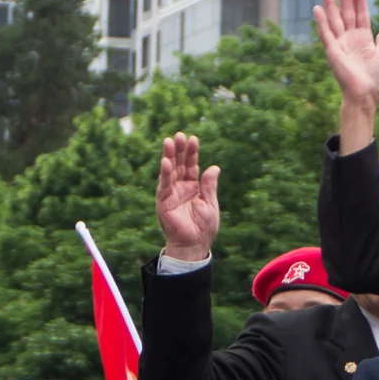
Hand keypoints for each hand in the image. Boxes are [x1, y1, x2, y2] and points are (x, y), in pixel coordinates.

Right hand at [157, 135, 219, 262]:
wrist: (195, 245)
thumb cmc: (204, 227)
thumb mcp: (210, 202)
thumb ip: (209, 185)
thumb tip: (214, 167)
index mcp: (193, 187)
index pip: (191, 166)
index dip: (192, 153)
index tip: (193, 138)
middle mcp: (180, 188)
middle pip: (179, 165)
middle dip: (179, 150)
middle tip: (179, 135)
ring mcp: (171, 194)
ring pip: (169, 171)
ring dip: (169, 157)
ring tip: (169, 142)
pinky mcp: (164, 202)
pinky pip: (164, 186)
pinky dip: (165, 174)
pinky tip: (166, 161)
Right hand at [314, 0, 378, 106]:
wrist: (367, 95)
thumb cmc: (376, 79)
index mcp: (363, 38)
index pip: (361, 14)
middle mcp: (350, 39)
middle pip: (347, 12)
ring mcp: (340, 44)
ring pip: (335, 19)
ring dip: (331, 4)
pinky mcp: (333, 52)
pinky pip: (326, 34)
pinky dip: (321, 21)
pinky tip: (317, 8)